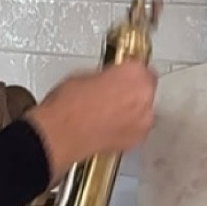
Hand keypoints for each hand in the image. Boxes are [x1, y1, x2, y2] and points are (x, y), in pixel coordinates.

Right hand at [26, 59, 157, 179]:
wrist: (60, 134)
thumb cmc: (68, 105)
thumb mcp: (86, 74)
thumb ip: (108, 75)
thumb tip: (108, 79)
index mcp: (134, 74)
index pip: (141, 66)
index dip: (129, 70)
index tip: (122, 72)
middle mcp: (144, 97)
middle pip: (146, 89)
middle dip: (133, 90)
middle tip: (114, 92)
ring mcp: (142, 120)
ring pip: (143, 110)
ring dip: (132, 109)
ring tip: (109, 111)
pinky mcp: (136, 140)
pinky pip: (137, 128)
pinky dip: (127, 126)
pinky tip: (109, 124)